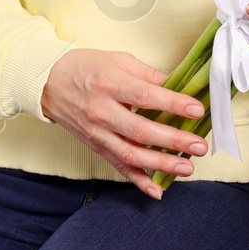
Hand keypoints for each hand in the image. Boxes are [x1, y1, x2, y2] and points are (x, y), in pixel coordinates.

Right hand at [41, 48, 208, 199]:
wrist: (48, 83)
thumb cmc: (86, 67)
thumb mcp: (118, 59)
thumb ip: (149, 74)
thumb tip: (178, 85)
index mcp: (110, 83)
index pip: (146, 97)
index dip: (173, 104)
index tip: (197, 110)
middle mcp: (102, 111)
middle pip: (141, 130)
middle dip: (174, 140)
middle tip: (200, 146)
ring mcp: (98, 132)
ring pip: (131, 154)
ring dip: (161, 164)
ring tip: (187, 168)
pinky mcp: (96, 147)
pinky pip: (118, 166)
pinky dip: (138, 181)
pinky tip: (157, 190)